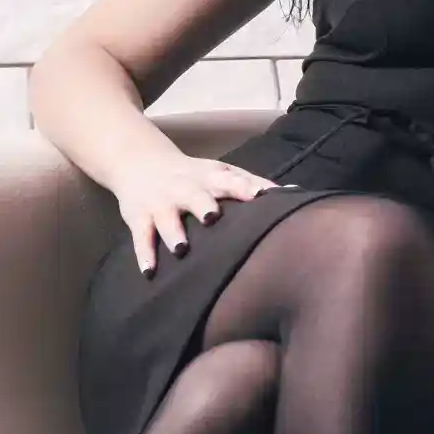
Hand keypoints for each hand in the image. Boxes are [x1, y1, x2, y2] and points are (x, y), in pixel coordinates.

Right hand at [114, 154, 283, 273]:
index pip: (230, 180)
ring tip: (181, 248)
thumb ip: (253, 184)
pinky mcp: (139, 216)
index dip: (245, 188)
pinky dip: (144, 254)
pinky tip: (149, 272)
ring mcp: (161, 202)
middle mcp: (185, 188)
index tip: (262, 197)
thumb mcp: (222, 173)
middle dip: (203, 206)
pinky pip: (141, 236)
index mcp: (210, 177)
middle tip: (213, 218)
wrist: (140, 161)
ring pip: (166, 218)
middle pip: (195, 195)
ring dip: (173, 232)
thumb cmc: (194, 175)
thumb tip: (295, 193)